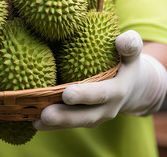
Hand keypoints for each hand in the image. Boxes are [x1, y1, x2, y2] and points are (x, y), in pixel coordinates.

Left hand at [33, 30, 166, 129]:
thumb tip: (121, 40)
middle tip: (45, 114)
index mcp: (117, 91)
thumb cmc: (126, 61)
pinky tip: (33, 121)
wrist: (132, 85)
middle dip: (65, 116)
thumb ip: (130, 44)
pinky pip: (69, 125)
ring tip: (36, 120)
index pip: (101, 94)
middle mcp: (107, 108)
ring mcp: (96, 117)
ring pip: (75, 123)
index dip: (85, 96)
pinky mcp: (85, 120)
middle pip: (86, 116)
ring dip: (56, 124)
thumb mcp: (132, 51)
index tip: (67, 94)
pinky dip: (52, 126)